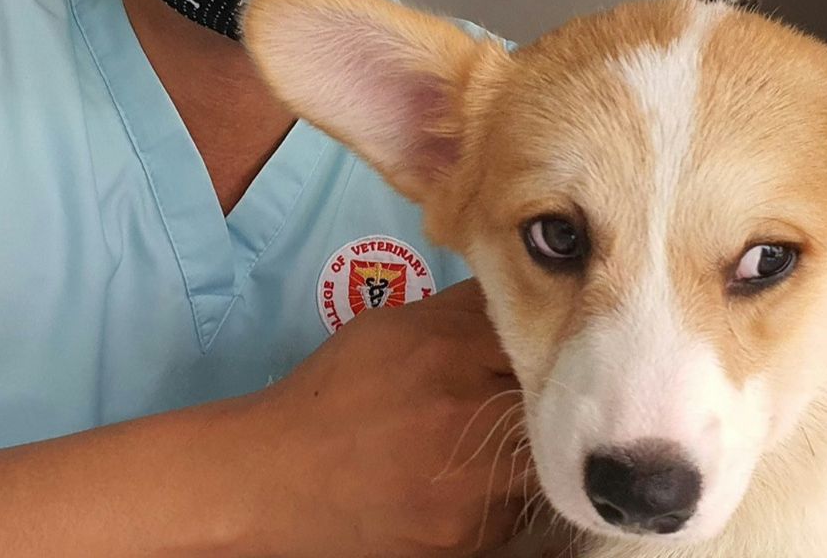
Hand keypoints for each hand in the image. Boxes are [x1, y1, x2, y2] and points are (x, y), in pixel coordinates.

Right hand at [243, 279, 530, 556]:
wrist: (277, 479)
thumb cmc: (334, 394)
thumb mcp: (392, 328)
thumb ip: (459, 311)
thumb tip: (519, 294)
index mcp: (447, 350)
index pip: (539, 339)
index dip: (547, 348)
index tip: (548, 354)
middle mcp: (466, 414)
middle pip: (549, 403)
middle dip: (545, 404)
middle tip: (518, 405)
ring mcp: (471, 485)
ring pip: (540, 463)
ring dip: (529, 454)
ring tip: (493, 447)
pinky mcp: (466, 537)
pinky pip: (513, 512)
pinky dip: (501, 498)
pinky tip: (468, 486)